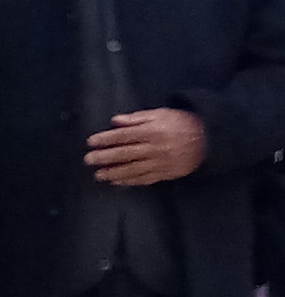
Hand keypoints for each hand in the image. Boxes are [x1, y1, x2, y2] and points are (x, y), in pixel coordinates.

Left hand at [87, 108, 205, 186]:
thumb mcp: (160, 114)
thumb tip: (114, 121)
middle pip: (126, 154)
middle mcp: (155, 148)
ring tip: (98, 175)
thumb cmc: (180, 122)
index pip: (124, 136)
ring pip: (134, 170)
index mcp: (153, 131)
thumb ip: (136, 118)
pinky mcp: (167, 174)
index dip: (105, 139)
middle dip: (105, 158)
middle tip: (88, 160)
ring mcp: (161, 163)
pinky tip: (117, 182)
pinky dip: (130, 181)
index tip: (90, 142)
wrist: (209, 139)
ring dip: (114, 173)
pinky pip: (145, 179)